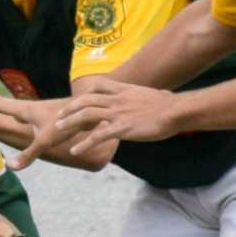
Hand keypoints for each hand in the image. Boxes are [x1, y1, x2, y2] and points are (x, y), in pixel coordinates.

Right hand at [0, 94, 72, 168]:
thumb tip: (10, 167)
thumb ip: (28, 155)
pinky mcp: (52, 112)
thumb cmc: (65, 124)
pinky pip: (31, 110)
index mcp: (26, 110)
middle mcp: (33, 107)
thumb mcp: (45, 141)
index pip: (2, 106)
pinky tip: (30, 115)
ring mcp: (43, 108)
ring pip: (21, 106)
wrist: (90, 110)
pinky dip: (23, 110)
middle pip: (10, 104)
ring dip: (10, 105)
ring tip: (4, 104)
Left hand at [55, 79, 183, 157]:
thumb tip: (158, 95)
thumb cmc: (169, 105)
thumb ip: (143, 96)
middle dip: (69, 108)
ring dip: (69, 122)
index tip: (77, 101)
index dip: (85, 93)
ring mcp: (118, 113)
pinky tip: (75, 151)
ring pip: (86, 115)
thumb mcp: (151, 95)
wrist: (177, 111)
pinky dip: (84, 144)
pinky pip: (98, 136)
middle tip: (58, 117)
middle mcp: (117, 100)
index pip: (98, 86)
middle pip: (85, 100)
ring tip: (58, 130)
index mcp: (124, 90)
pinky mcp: (122, 128)